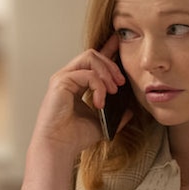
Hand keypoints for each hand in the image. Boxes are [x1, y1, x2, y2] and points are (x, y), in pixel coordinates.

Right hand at [30, 34, 128, 155]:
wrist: (59, 147)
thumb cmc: (74, 138)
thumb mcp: (102, 124)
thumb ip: (115, 115)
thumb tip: (130, 110)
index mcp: (76, 84)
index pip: (92, 61)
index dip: (107, 49)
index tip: (119, 42)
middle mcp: (68, 77)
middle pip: (92, 54)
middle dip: (111, 65)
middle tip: (122, 82)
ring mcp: (63, 78)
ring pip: (90, 57)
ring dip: (107, 72)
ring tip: (114, 90)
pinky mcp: (61, 82)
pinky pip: (87, 74)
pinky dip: (98, 86)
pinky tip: (100, 102)